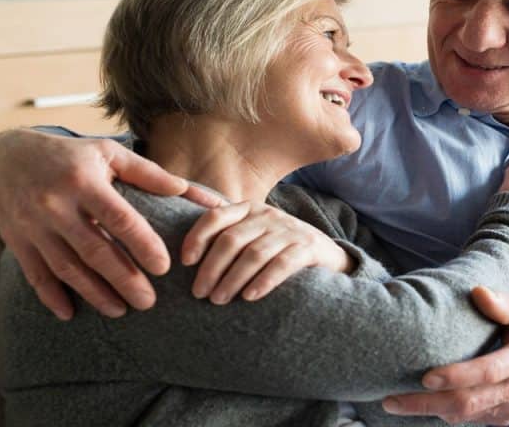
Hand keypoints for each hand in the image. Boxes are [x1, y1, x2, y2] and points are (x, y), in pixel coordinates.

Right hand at [0, 129, 224, 319]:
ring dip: (94, 293)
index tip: (163, 268)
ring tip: (120, 310)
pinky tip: (70, 313)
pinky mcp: (17, 240)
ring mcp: (33, 225)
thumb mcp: (107, 153)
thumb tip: (186, 189)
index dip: (142, 245)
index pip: (119, 219)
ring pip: (67, 268)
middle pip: (95, 251)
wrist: (6, 157)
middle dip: (124, 280)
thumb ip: (148, 173)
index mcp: (84, 181)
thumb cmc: (70, 155)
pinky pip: (35, 275)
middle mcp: (56, 205)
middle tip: (149, 302)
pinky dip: (52, 297)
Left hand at [182, 201, 353, 303]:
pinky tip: (250, 297)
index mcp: (248, 209)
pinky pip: (282, 264)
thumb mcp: (252, 233)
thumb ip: (223, 232)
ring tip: (219, 300)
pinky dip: (264, 281)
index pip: (215, 217)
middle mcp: (268, 215)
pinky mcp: (308, 247)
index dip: (197, 238)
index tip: (185, 263)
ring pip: (254, 254)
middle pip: (231, 239)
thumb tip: (182, 249)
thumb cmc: (278, 248)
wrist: (326, 254)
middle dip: (211, 268)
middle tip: (200, 293)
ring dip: (232, 279)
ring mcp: (290, 230)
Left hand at [383, 286, 508, 424]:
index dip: (457, 377)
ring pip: (465, 418)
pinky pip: (468, 422)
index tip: (426, 376)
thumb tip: (476, 291)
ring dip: (428, 413)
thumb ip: (503, 303)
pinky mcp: (501, 420)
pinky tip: (416, 406)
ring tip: (393, 403)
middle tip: (391, 399)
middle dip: (427, 404)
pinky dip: (441, 415)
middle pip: (468, 404)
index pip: (488, 373)